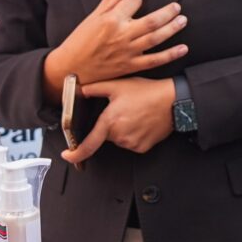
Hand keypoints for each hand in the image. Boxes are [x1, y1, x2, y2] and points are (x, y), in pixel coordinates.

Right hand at [46, 0, 185, 95]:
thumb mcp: (94, 15)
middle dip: (168, 12)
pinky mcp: (130, 66)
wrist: (72, 68)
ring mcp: (127, 52)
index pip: (134, 2)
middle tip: (177, 7)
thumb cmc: (81, 40)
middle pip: (152, 21)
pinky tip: (183, 48)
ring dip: (172, 29)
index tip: (137, 2)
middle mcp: (121, 35)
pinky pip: (154, 60)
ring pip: (156, 38)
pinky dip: (170, 54)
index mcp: (111, 19)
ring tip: (183, 20)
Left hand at [61, 76, 176, 163]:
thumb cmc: (147, 92)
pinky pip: (131, 143)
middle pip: (106, 135)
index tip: (67, 156)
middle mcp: (120, 136)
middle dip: (110, 125)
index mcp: (110, 122)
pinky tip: (141, 122)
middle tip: (123, 110)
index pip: (88, 145)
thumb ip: (95, 88)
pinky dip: (133, 134)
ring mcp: (132, 143)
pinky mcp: (143, 147)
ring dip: (122, 129)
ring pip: (119, 139)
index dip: (75, 154)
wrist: (173, 101)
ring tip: (135, 114)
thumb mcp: (118, 85)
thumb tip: (81, 90)